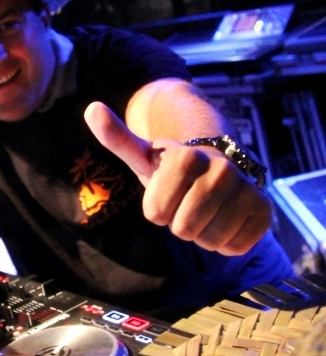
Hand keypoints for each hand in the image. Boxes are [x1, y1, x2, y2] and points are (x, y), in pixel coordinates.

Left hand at [84, 102, 270, 255]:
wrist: (217, 168)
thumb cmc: (172, 169)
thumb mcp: (143, 155)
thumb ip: (117, 137)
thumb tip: (91, 108)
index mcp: (186, 158)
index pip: (156, 214)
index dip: (157, 210)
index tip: (166, 192)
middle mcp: (221, 170)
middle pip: (184, 229)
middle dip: (180, 223)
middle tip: (187, 203)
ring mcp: (246, 189)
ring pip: (210, 240)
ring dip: (202, 234)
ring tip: (206, 210)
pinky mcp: (264, 210)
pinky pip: (235, 247)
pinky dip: (226, 242)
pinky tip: (225, 218)